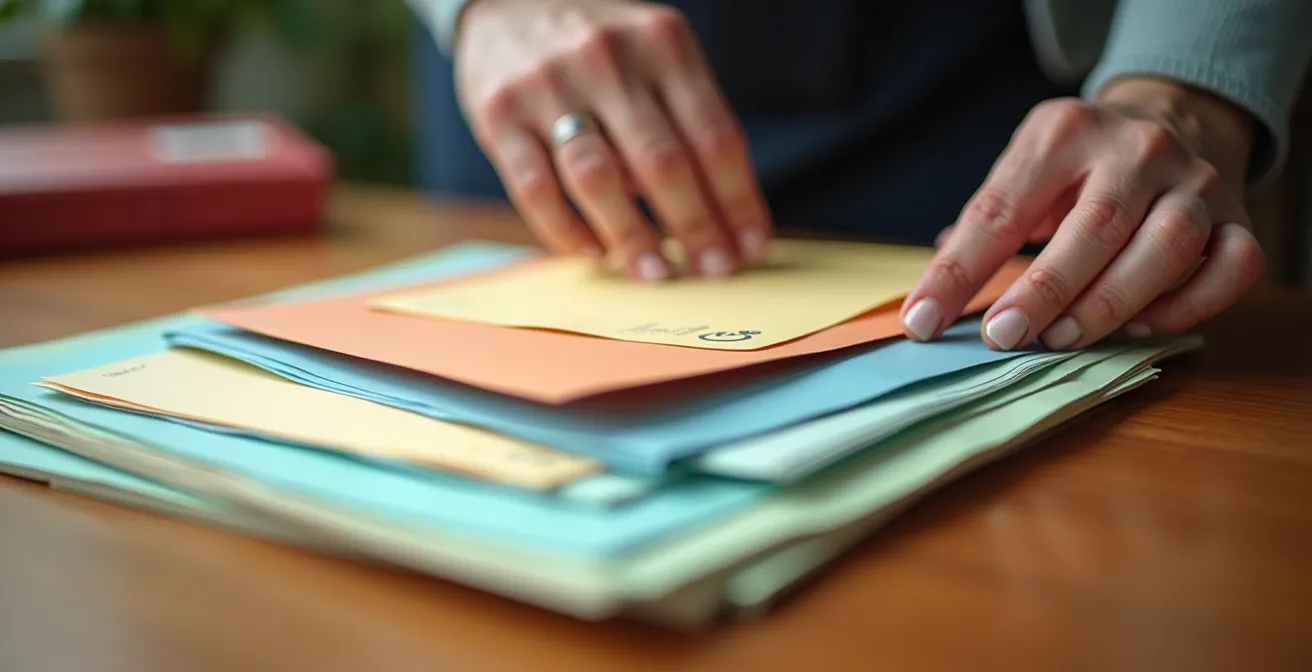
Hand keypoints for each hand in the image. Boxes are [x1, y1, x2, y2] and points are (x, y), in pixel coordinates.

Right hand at [453, 0, 772, 280]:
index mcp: (663, 45)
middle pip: (663, 163)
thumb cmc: (601, 46)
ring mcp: (549, 86)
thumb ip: (685, 118)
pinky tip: (594, 253)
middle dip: (695, 227)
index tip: (750, 246)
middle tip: (713, 271)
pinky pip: (535, 188)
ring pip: (598, 179)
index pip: (716, 136)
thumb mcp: (654, 55)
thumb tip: (719, 213)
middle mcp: (608, 60)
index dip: (738, 201)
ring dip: (632, 236)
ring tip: (656, 273)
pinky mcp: (498, 114)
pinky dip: (567, 230)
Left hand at [901, 77, 1263, 349]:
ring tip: (1060, 340)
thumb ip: (984, 226)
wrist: (1173, 117)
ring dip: (1110, 304)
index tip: (922, 321)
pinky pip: (1233, 266)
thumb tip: (931, 296)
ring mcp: (1195, 182)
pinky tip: (1143, 327)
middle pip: (1095, 226)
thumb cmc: (1079, 165)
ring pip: (1167, 247)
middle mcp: (1137, 150)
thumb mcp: (1023, 170)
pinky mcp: (1239, 217)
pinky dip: (1190, 306)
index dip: (958, 271)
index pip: (1001, 209)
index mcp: (1063, 133)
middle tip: (1002, 337)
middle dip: (1044, 290)